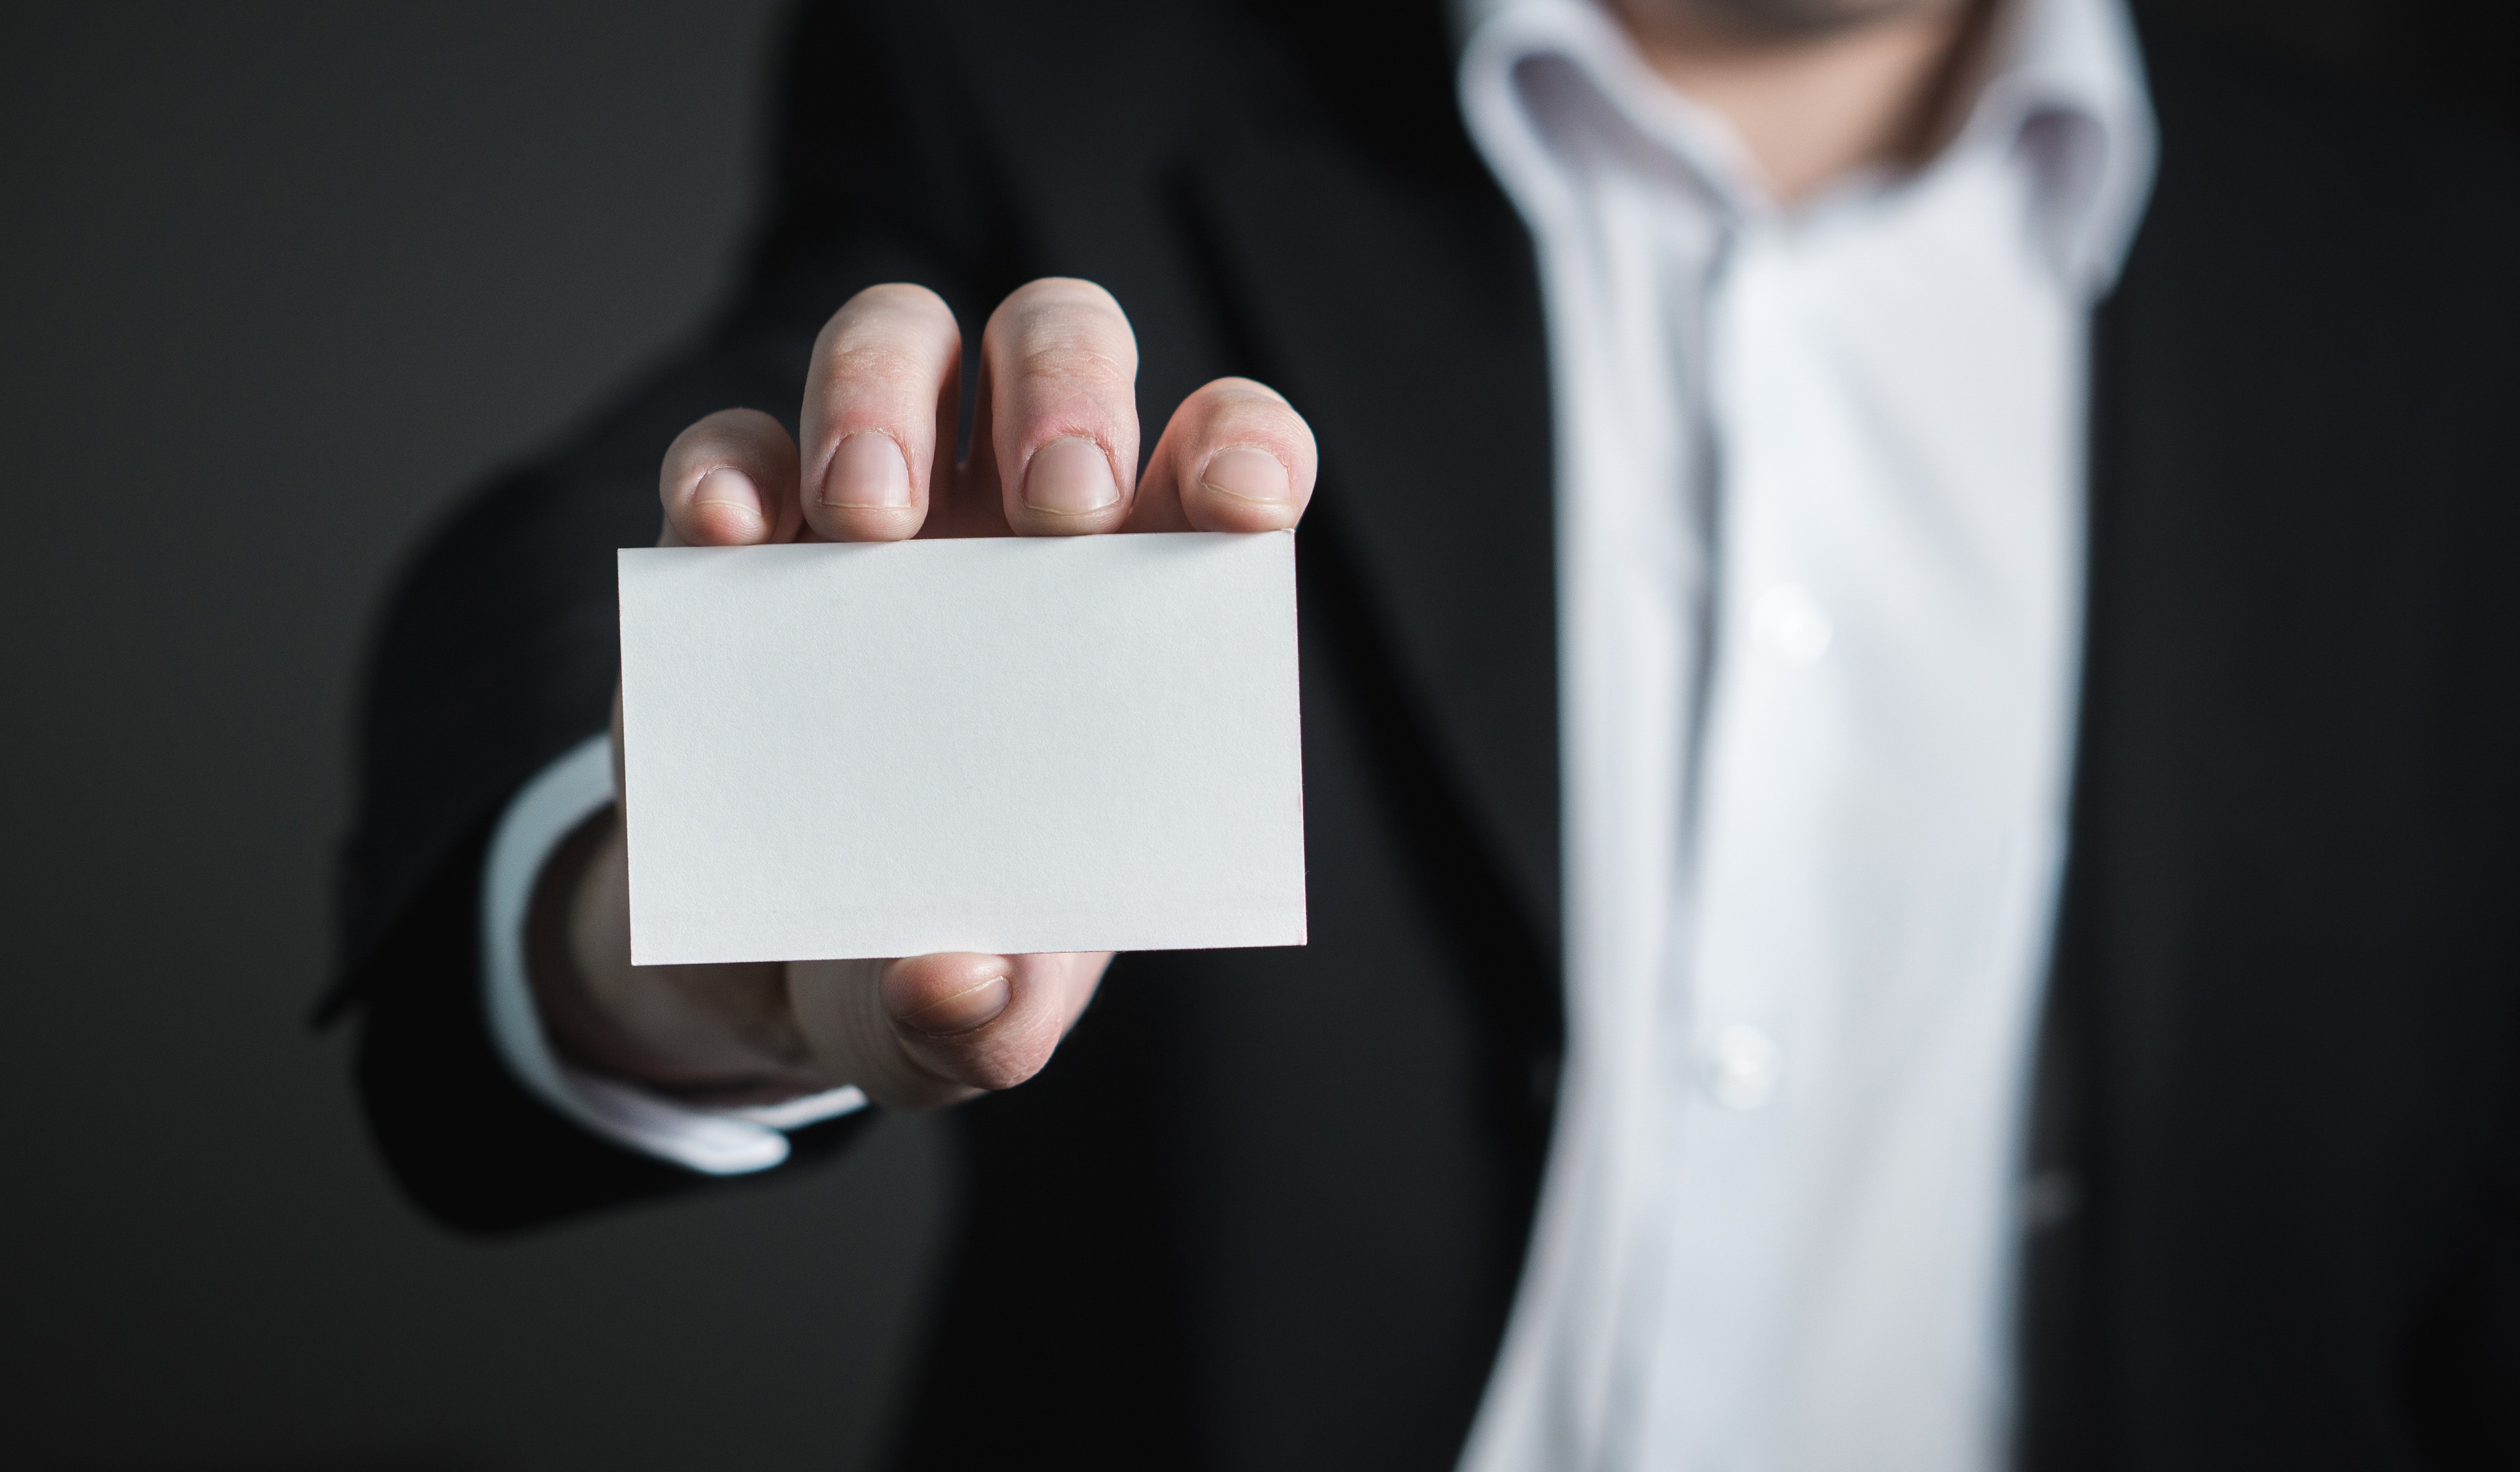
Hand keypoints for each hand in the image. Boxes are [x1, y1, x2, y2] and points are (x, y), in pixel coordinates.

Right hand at [524, 279, 1316, 1109]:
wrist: (777, 967)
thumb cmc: (929, 955)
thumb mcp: (968, 1020)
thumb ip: (990, 1019)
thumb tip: (962, 984)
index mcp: (1134, 601)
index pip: (1225, 458)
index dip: (1247, 449)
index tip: (1242, 511)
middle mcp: (1013, 521)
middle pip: (1059, 344)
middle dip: (1068, 392)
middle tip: (1055, 511)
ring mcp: (871, 511)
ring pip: (898, 340)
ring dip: (885, 395)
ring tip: (872, 524)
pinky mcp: (736, 540)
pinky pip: (732, 446)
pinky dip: (729, 468)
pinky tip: (731, 535)